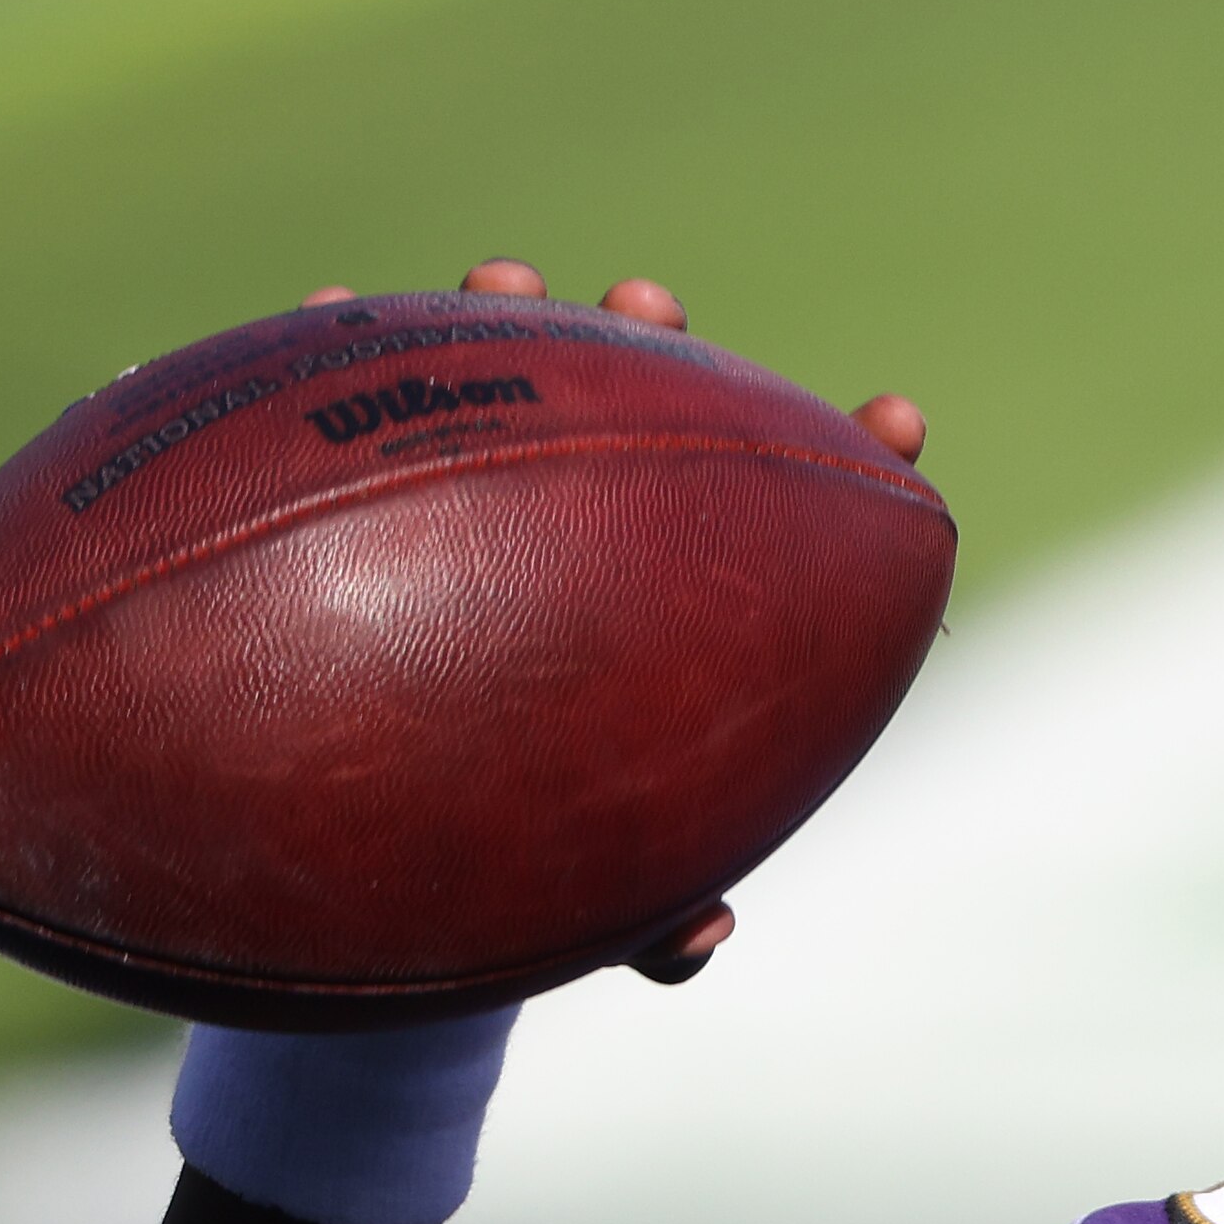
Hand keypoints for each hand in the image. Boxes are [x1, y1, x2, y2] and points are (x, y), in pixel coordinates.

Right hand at [296, 259, 933, 987]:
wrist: (398, 878)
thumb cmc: (534, 877)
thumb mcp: (597, 910)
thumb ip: (651, 921)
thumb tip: (698, 938)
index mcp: (687, 609)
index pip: (790, 515)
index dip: (854, 461)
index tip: (901, 425)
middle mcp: (593, 531)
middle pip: (642, 408)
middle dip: (653, 337)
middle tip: (649, 304)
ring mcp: (482, 500)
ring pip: (501, 387)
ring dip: (504, 320)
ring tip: (497, 285)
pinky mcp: (368, 498)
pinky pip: (348, 421)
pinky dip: (334, 359)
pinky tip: (322, 310)